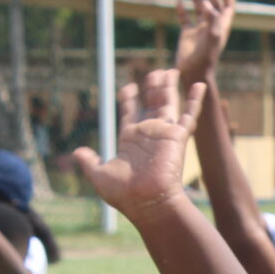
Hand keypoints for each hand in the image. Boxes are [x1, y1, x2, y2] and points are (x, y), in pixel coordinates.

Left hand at [69, 69, 207, 218]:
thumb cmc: (124, 194)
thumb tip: (76, 153)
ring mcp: (164, 134)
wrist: (147, 203)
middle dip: (152, 87)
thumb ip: (89, 162)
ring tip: (169, 70)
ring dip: (168, 87)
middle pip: (151, 103)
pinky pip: (189, 115)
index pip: (131, 113)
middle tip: (154, 73)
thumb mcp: (99, 175)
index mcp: (130, 139)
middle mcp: (148, 134)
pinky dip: (195, 100)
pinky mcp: (178, 137)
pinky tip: (198, 85)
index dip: (129, 99)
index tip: (129, 87)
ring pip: (168, 103)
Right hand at [174, 0, 236, 87]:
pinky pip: (185, 20)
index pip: (228, 8)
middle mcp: (211, 27)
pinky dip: (182, 10)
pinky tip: (179, 2)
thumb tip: (208, 3)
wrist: (194, 72)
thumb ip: (212, 19)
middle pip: (214, 5)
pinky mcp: (187, 35)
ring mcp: (199, 31)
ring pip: (199, 10)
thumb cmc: (206, 57)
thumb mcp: (212, 36)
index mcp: (221, 27)